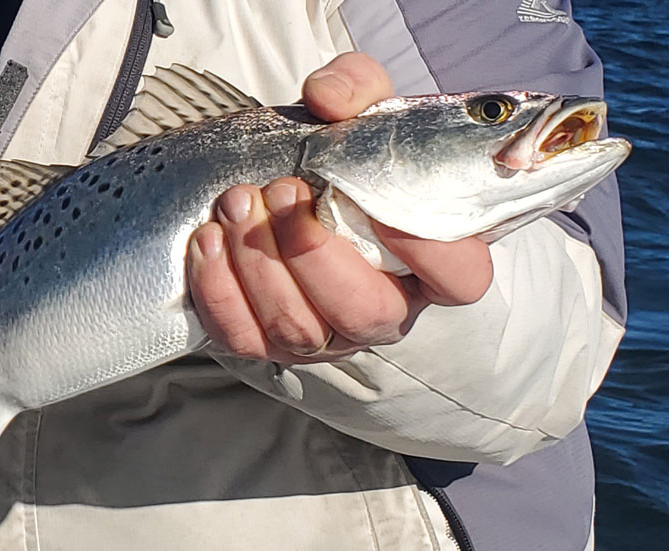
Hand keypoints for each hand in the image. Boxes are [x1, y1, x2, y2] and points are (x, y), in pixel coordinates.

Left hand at [187, 52, 492, 363]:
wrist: (295, 187)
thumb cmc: (344, 160)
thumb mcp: (362, 112)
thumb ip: (358, 89)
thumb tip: (327, 100)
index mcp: (430, 263)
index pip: (459, 278)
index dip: (429, 252)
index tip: (380, 205)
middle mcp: (386, 309)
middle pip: (366, 313)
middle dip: (313, 253)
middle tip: (282, 192)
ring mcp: (328, 335)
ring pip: (299, 328)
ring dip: (259, 263)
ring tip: (236, 202)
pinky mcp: (272, 342)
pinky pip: (245, 337)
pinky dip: (219, 291)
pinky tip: (210, 241)